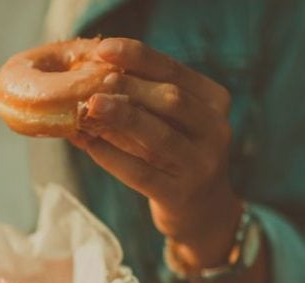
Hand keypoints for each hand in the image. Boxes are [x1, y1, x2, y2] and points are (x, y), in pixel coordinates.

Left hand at [71, 37, 243, 267]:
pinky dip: (112, 157)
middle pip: (171, 100)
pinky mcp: (181, 195)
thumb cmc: (177, 154)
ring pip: (159, 136)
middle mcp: (216, 131)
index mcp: (215, 102)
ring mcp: (201, 166)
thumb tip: (91, 76)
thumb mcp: (174, 122)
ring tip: (89, 107)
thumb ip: (146, 99)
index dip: (139, 57)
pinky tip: (89, 144)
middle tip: (93, 83)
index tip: (104, 49)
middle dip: (130, 87)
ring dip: (121, 118)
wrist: (203, 211)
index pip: (175, 71)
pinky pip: (142, 174)